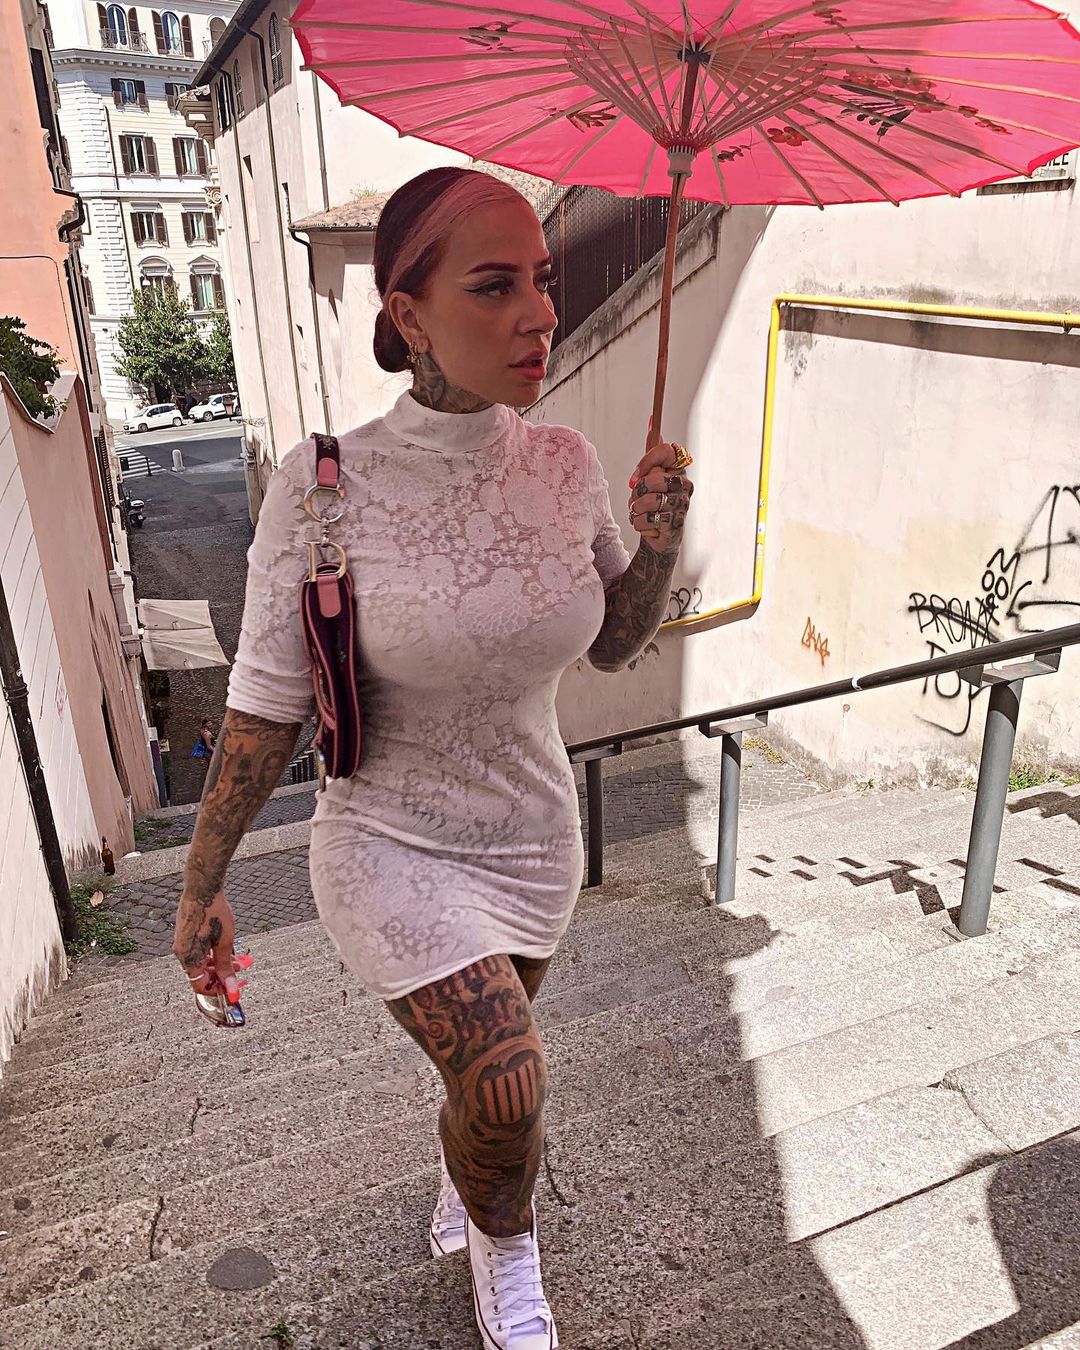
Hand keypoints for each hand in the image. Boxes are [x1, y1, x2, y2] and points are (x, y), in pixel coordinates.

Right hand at [172, 888, 242, 1002]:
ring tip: (239, 957)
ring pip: (201, 962)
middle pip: (202, 974)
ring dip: (220, 962)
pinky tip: (226, 946)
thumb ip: (225, 967)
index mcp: (188, 959)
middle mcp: (181, 954)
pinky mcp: (184, 934)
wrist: (202, 889)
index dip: (219, 989)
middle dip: (223, 974)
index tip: (235, 985)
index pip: (201, 986)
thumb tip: (231, 988)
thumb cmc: (214, 913)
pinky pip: (198, 951)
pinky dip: (212, 953)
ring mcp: (181, 943)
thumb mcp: (224, 943)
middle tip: (242, 968)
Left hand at [627, 432, 693, 554]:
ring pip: (648, 500)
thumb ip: (653, 451)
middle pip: (654, 478)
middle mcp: (684, 484)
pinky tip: (646, 524)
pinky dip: (639, 523)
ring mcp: (682, 504)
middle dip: (638, 492)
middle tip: (639, 499)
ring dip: (636, 509)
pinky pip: (647, 518)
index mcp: (679, 469)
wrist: (658, 535)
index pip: (666, 451)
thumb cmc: (654, 503)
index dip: (647, 461)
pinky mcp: (674, 524)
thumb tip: (652, 422)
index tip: (636, 477)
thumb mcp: (651, 474)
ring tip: (642, 512)